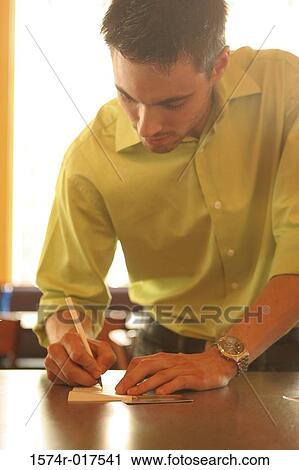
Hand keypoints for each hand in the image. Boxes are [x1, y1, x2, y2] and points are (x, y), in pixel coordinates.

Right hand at [45, 332, 115, 385]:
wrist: (77, 349)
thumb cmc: (90, 349)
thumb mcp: (103, 348)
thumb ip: (106, 358)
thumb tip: (98, 370)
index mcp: (69, 338)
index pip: (77, 355)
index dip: (89, 366)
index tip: (97, 372)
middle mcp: (55, 348)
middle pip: (70, 370)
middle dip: (85, 378)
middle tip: (94, 380)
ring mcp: (50, 361)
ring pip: (67, 379)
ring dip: (80, 382)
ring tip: (88, 377)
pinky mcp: (49, 373)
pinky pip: (63, 384)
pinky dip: (74, 384)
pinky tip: (79, 377)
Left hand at [115, 347, 236, 394]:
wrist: (219, 361)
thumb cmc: (194, 365)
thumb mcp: (173, 364)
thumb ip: (158, 370)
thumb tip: (137, 381)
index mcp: (163, 358)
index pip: (141, 361)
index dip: (128, 373)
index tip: (120, 385)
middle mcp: (171, 361)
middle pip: (146, 366)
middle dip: (131, 378)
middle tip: (121, 390)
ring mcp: (182, 368)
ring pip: (160, 374)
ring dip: (145, 384)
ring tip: (134, 393)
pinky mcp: (194, 376)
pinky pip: (180, 381)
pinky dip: (169, 387)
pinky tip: (161, 393)